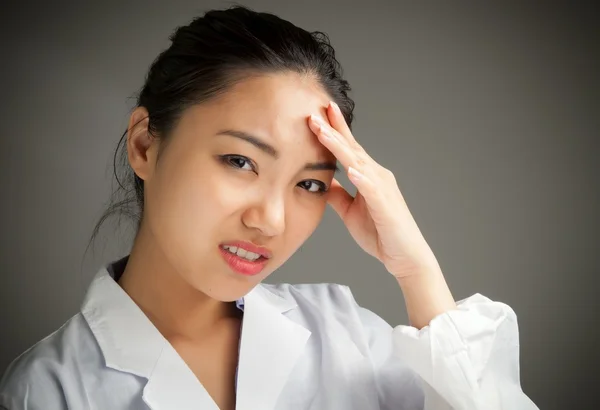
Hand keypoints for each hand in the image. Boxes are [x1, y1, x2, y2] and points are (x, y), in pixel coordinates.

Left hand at [308, 102, 439, 277]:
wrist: (404, 257)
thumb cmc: (380, 233)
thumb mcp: (350, 211)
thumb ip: (338, 195)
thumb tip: (322, 183)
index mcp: (368, 176)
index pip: (348, 149)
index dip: (334, 131)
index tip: (318, 114)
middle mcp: (377, 176)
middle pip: (352, 149)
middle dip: (334, 130)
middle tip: (317, 112)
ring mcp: (383, 189)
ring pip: (359, 163)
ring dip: (341, 147)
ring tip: (324, 133)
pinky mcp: (386, 206)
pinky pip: (373, 190)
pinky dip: (362, 179)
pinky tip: (351, 170)